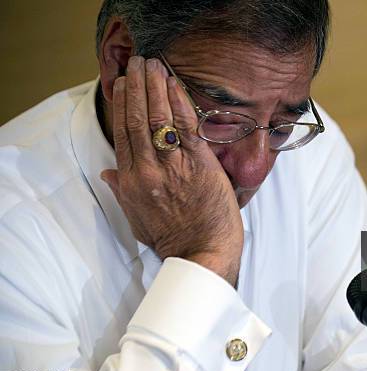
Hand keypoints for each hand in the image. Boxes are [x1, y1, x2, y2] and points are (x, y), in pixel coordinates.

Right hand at [100, 56, 242, 285]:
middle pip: (136, 119)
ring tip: (153, 64)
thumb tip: (108, 173)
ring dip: (155, 87)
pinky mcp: (199, 164)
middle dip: (136, 86)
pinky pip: (185, 127)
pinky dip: (178, 102)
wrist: (201, 253)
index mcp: (130, 182)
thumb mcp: (137, 219)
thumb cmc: (172, 239)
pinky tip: (174, 84)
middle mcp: (147, 170)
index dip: (122, 105)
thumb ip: (121, 192)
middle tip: (137, 63)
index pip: (122, 134)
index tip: (123, 84)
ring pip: (158, 118)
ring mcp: (172, 166)